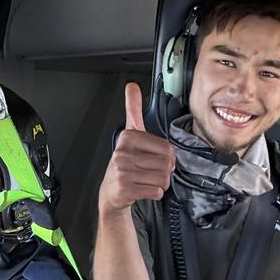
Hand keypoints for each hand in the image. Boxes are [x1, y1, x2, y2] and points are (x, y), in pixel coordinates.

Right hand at [98, 82, 174, 214]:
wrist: (112, 191)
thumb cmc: (125, 162)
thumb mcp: (130, 133)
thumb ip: (133, 109)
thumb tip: (131, 86)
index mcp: (128, 137)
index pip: (166, 147)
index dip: (167, 156)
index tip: (156, 158)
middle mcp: (123, 153)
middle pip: (166, 164)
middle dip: (164, 171)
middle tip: (151, 171)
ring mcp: (123, 171)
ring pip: (163, 179)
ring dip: (160, 183)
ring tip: (147, 180)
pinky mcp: (125, 189)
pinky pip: (156, 191)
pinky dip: (155, 193)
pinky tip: (143, 189)